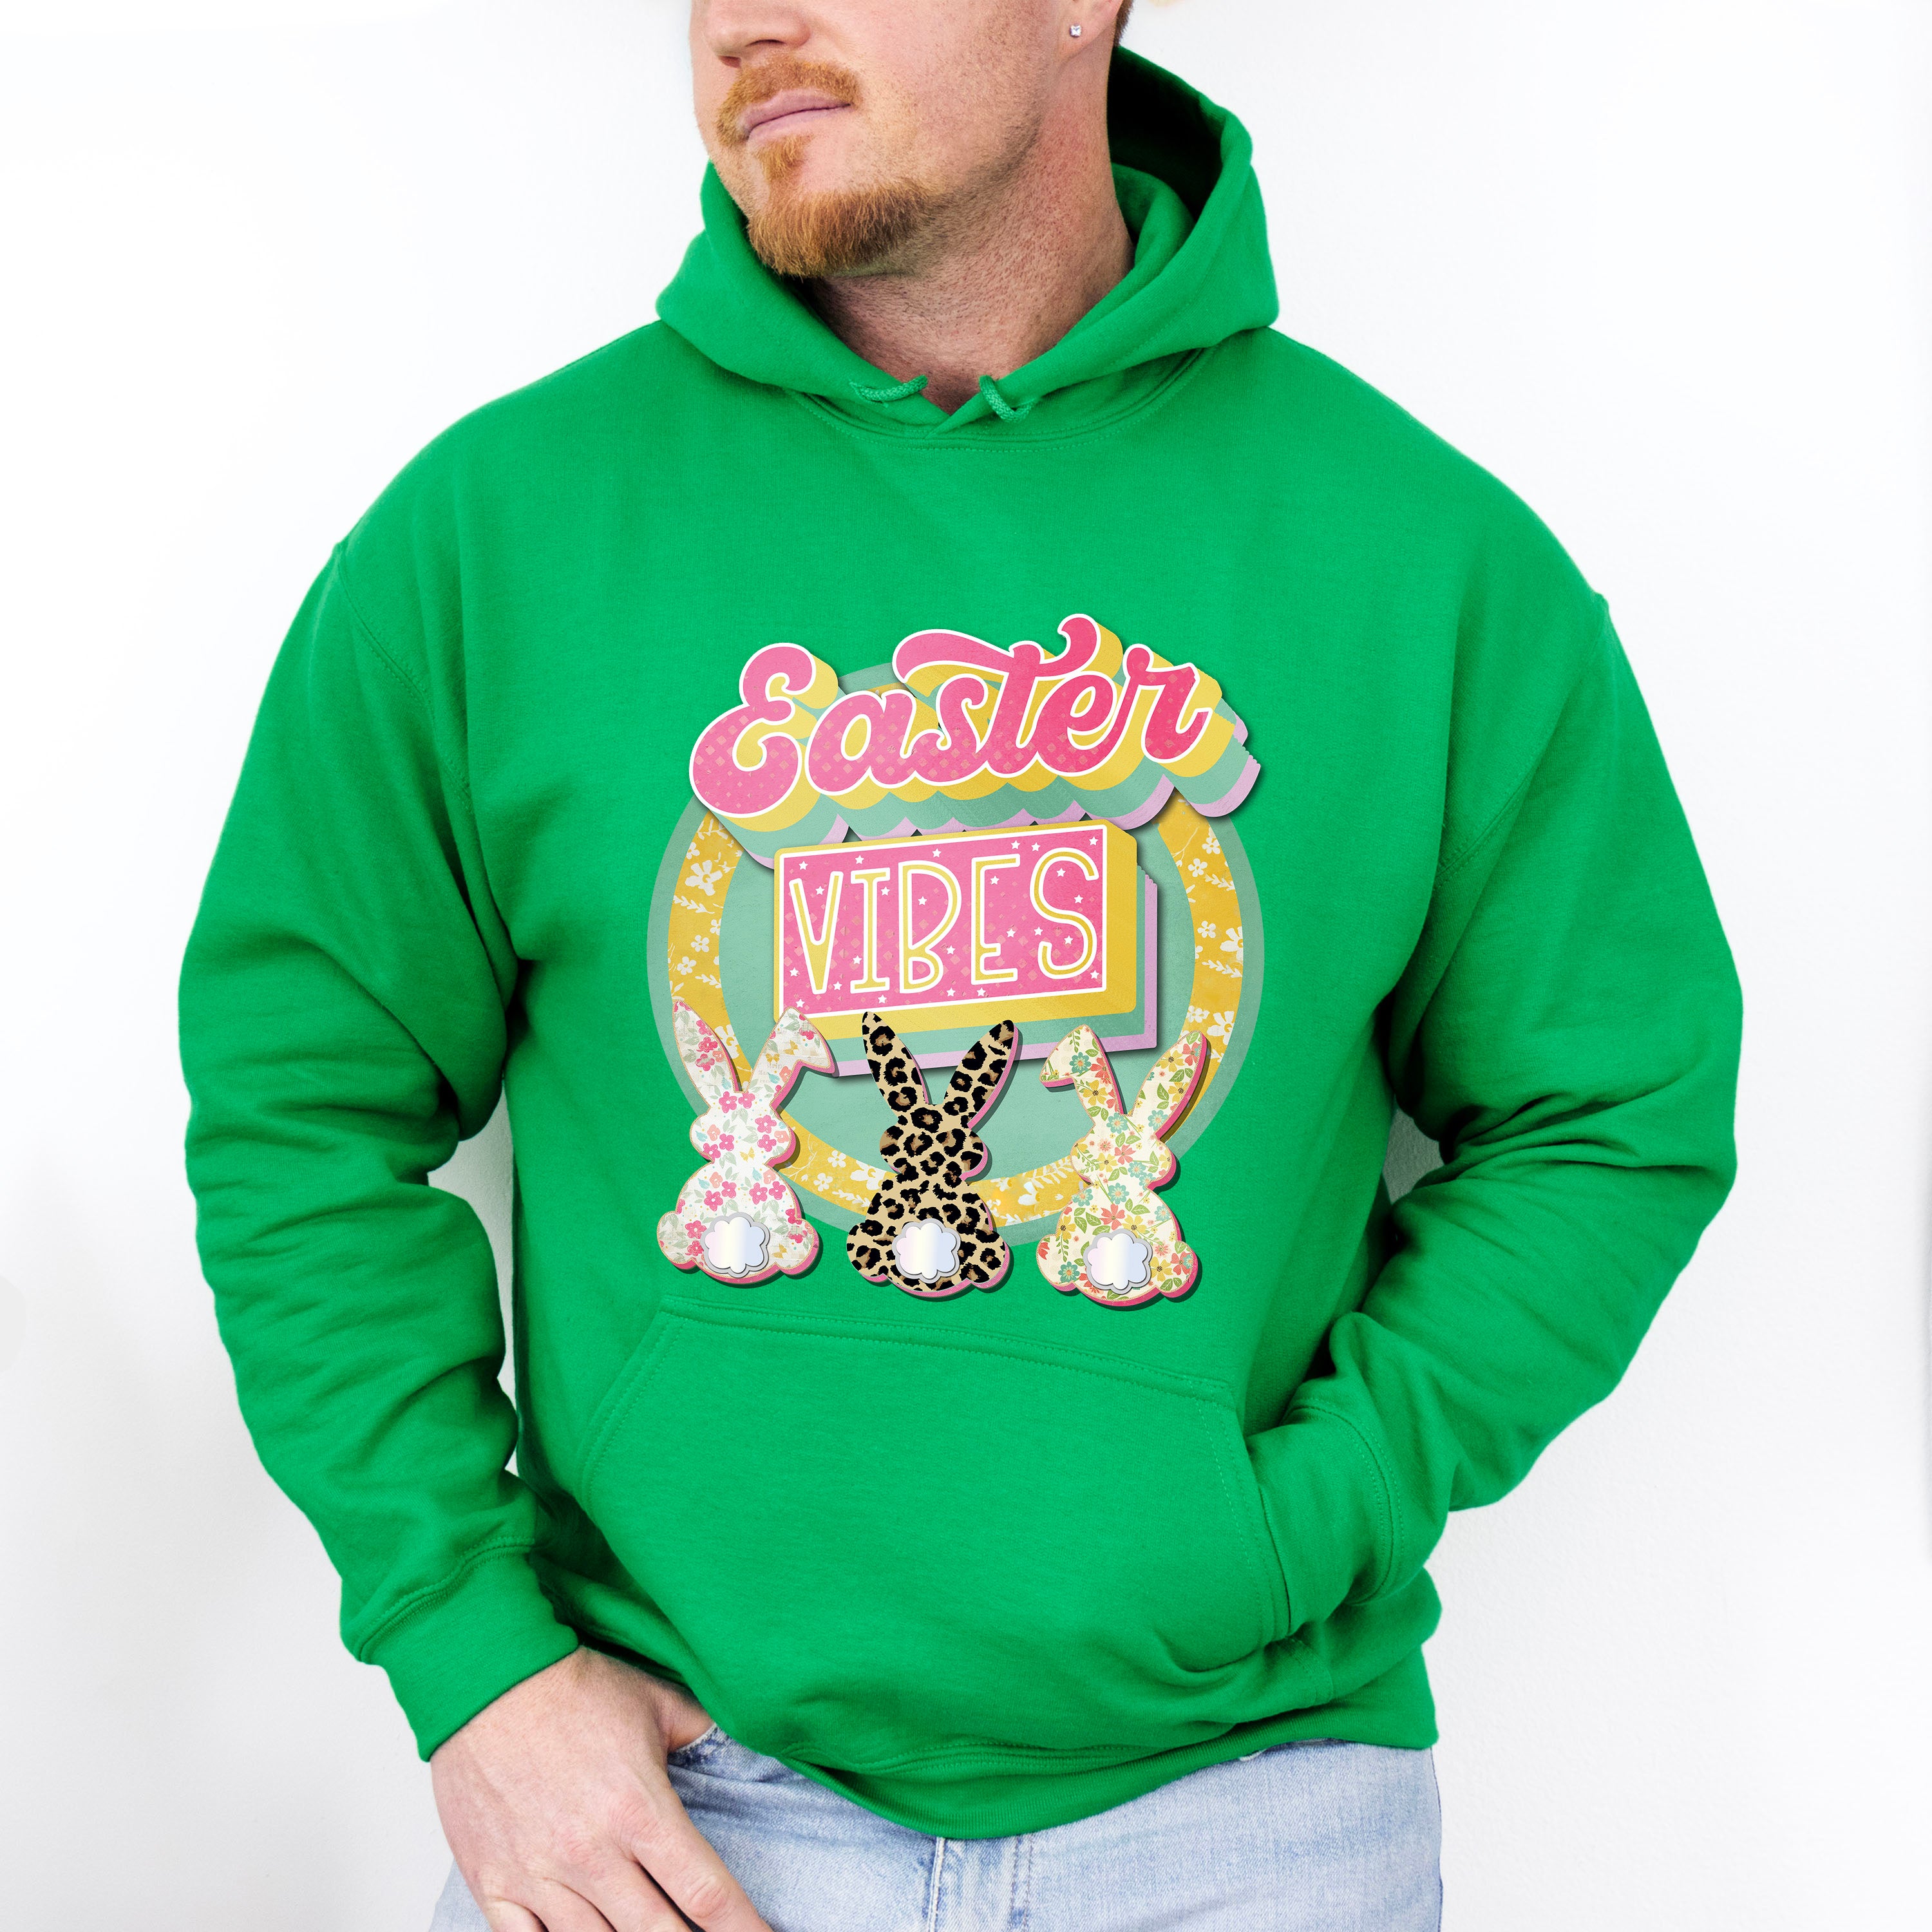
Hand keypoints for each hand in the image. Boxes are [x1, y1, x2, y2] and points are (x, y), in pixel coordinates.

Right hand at [431, 1648, 771, 1931]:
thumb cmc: (573, 1689)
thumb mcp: (658, 1704)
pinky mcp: (495, 1883)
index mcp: (641, 1811)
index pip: (706, 1894)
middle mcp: (593, 1854)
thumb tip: (743, 1754)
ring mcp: (540, 1875)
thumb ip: (703, 1737)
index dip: (742, 1928)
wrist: (488, 1679)